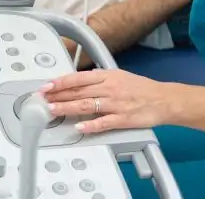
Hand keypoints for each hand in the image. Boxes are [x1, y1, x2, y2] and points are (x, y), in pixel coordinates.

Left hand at [40, 69, 174, 133]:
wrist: (163, 99)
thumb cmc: (140, 88)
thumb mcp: (118, 76)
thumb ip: (98, 80)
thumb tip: (76, 83)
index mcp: (107, 76)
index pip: (79, 78)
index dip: (60, 82)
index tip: (46, 86)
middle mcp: (110, 88)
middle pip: (79, 91)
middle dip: (58, 95)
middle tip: (42, 99)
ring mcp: (116, 104)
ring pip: (87, 105)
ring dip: (68, 108)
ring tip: (53, 110)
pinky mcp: (123, 119)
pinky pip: (104, 122)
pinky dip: (91, 125)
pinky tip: (79, 128)